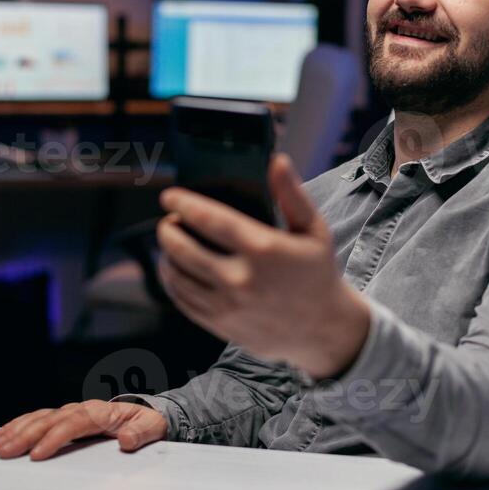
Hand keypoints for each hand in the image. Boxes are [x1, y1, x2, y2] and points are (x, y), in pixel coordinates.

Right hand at [0, 401, 167, 460]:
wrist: (147, 413)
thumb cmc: (147, 422)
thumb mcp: (152, 428)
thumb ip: (140, 435)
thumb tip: (126, 440)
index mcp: (102, 412)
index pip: (74, 423)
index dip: (55, 437)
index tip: (38, 453)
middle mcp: (84, 409)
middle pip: (51, 419)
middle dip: (27, 435)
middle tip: (7, 451)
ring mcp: (73, 412)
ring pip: (42, 418)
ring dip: (20, 430)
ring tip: (1, 444)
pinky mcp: (66, 418)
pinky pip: (40, 418)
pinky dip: (21, 424)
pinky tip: (5, 434)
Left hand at [158, 154, 370, 379]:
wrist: (322, 328)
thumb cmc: (317, 273)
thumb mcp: (313, 229)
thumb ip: (292, 194)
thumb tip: (277, 161)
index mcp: (263, 249)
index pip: (210, 220)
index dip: (183, 204)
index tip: (170, 197)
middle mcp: (241, 278)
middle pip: (183, 248)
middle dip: (168, 230)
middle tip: (168, 221)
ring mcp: (228, 305)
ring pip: (177, 276)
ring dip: (166, 255)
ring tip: (170, 243)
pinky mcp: (220, 324)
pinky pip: (182, 301)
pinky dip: (172, 282)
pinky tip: (175, 270)